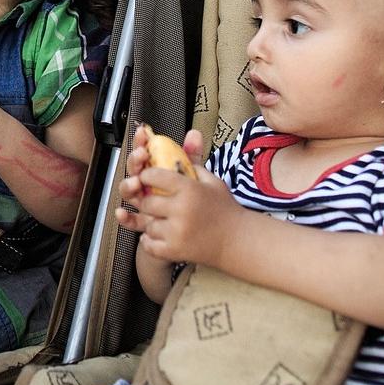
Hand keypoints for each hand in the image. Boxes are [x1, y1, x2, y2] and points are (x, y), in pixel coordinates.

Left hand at [116, 128, 236, 265]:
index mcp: (190, 189)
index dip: (147, 175)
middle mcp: (182, 210)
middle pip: (146, 201)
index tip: (148, 177)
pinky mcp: (175, 251)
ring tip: (164, 219)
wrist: (237, 241)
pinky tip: (162, 233)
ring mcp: (177, 232)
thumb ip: (194, 160)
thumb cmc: (224, 208)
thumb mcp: (211, 180)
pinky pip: (149, 245)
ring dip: (151, 222)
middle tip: (155, 201)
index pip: (154, 175)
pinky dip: (151, 241)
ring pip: (147, 224)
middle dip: (147, 201)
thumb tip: (190, 133)